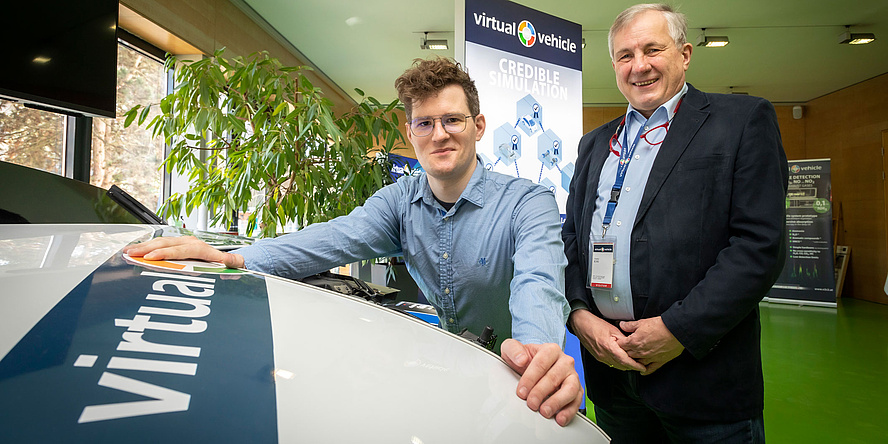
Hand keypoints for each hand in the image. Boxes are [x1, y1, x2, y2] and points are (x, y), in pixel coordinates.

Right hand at [123, 236, 244, 268]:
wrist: (229, 258)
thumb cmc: (227, 263)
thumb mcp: (231, 264)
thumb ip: (231, 262)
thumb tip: (232, 262)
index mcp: (200, 247)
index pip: (178, 251)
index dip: (164, 254)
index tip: (149, 258)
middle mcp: (189, 242)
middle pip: (165, 244)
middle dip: (146, 248)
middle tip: (131, 253)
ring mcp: (182, 242)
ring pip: (160, 242)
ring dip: (143, 246)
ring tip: (128, 251)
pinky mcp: (177, 244)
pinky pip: (161, 243)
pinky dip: (147, 246)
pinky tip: (135, 249)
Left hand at [500, 339, 583, 425]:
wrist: (529, 367)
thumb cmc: (523, 359)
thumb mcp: (511, 349)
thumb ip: (513, 349)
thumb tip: (520, 359)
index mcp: (550, 350)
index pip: (541, 363)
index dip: (530, 378)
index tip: (521, 391)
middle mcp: (564, 362)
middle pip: (554, 377)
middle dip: (541, 392)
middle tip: (531, 403)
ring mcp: (572, 376)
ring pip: (570, 389)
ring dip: (557, 402)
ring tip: (545, 411)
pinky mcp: (576, 390)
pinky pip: (577, 401)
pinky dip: (569, 411)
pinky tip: (559, 418)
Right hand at [569, 310, 644, 371]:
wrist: (580, 324)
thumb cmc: (595, 324)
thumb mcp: (613, 329)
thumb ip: (623, 340)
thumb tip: (633, 346)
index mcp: (608, 347)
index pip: (625, 361)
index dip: (635, 365)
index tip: (643, 367)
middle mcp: (603, 355)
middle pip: (622, 366)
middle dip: (632, 366)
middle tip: (641, 364)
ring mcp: (600, 357)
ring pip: (617, 366)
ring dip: (625, 365)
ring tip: (633, 361)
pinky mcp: (598, 357)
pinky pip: (611, 363)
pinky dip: (618, 362)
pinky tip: (622, 358)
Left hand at [617, 316, 683, 375]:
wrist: (675, 330)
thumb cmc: (659, 325)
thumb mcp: (642, 322)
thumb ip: (630, 325)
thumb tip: (622, 325)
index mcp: (634, 342)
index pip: (620, 346)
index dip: (618, 343)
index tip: (618, 342)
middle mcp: (640, 352)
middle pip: (627, 355)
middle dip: (625, 352)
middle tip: (624, 350)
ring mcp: (649, 358)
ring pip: (637, 363)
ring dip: (634, 361)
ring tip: (632, 359)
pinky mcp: (659, 361)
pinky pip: (650, 369)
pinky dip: (645, 370)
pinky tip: (642, 371)